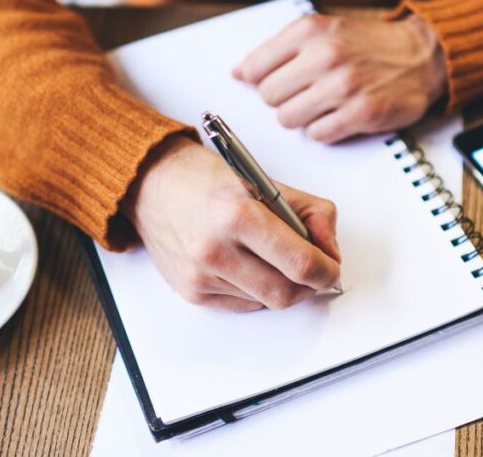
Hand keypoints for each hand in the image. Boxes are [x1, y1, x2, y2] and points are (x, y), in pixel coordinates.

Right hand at [121, 136, 340, 311]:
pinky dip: (256, 289)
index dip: (326, 270)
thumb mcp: (267, 181)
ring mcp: (200, 276)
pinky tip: (247, 264)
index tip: (331, 266)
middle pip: (286, 292)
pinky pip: (243, 304)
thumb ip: (311, 214)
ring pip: (266, 301)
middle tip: (313, 269)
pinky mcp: (191, 292)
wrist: (151, 185)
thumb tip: (331, 252)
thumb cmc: (207, 180)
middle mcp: (215, 250)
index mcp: (237, 215)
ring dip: (281, 285)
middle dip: (308, 284)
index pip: (300, 263)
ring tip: (274, 258)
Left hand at [234, 14, 445, 143]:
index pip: (254, 68)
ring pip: (289, 119)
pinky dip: (325, 130)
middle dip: (284, 100)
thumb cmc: (368, 45)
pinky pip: (318, 135)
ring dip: (303, 117)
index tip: (269, 84)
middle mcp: (325, 54)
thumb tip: (239, 73)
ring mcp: (344, 85)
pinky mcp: (361, 112)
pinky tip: (340, 115)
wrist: (422, 55)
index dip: (258, 81)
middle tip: (307, 93)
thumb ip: (281, 49)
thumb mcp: (324, 30)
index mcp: (310, 30)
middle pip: (270, 97)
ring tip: (325, 104)